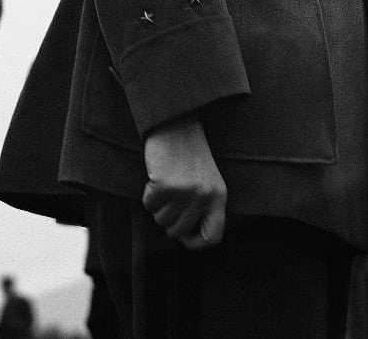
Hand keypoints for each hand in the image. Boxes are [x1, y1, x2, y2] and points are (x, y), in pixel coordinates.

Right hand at [142, 114, 226, 249]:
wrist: (176, 125)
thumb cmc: (189, 155)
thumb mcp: (207, 181)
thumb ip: (202, 208)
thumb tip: (186, 238)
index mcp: (219, 196)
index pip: (212, 237)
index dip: (195, 242)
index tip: (184, 234)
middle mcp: (205, 196)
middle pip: (178, 232)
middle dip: (169, 220)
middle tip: (170, 199)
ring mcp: (185, 192)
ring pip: (161, 220)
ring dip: (158, 206)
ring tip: (167, 183)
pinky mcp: (165, 186)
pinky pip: (148, 205)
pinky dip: (148, 194)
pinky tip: (157, 177)